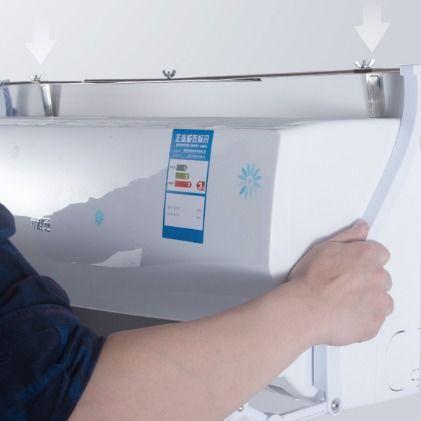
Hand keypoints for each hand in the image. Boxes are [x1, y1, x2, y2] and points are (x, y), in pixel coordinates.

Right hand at [286, 220, 392, 345]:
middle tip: (344, 286)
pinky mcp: (374, 323)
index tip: (354, 267)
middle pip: (381, 278)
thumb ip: (348, 236)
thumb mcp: (324, 247)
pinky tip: (345, 315)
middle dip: (367, 281)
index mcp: (367, 255)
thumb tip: (361, 227)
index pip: (380, 254)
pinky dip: (363, 319)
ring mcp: (378, 301)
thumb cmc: (310, 280)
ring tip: (344, 303)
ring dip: (368, 301)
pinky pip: (375, 320)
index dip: (365, 261)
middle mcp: (377, 276)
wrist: (306, 308)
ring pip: (381, 300)